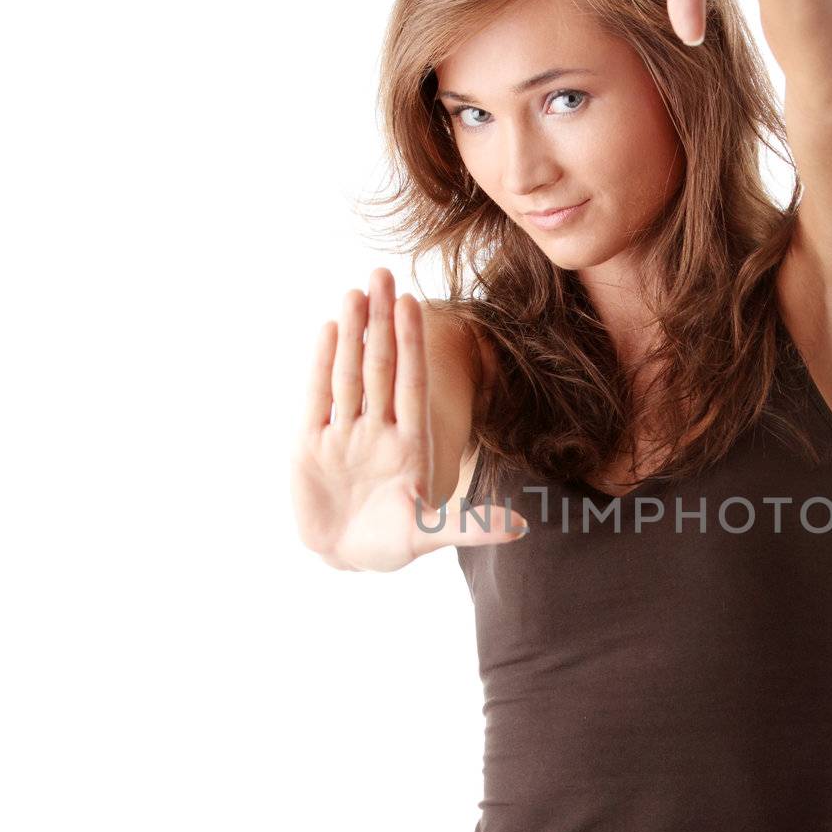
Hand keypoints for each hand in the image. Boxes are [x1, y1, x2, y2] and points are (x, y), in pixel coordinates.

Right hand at [290, 268, 527, 571]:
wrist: (344, 556)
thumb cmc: (390, 544)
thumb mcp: (429, 536)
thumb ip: (471, 527)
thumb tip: (520, 528)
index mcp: (410, 445)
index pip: (411, 385)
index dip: (411, 346)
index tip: (413, 305)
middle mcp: (377, 431)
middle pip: (379, 367)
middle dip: (380, 323)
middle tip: (382, 275)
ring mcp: (344, 435)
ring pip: (349, 374)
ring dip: (351, 334)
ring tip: (355, 292)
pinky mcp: (311, 445)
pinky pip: (317, 399)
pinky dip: (321, 365)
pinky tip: (328, 330)